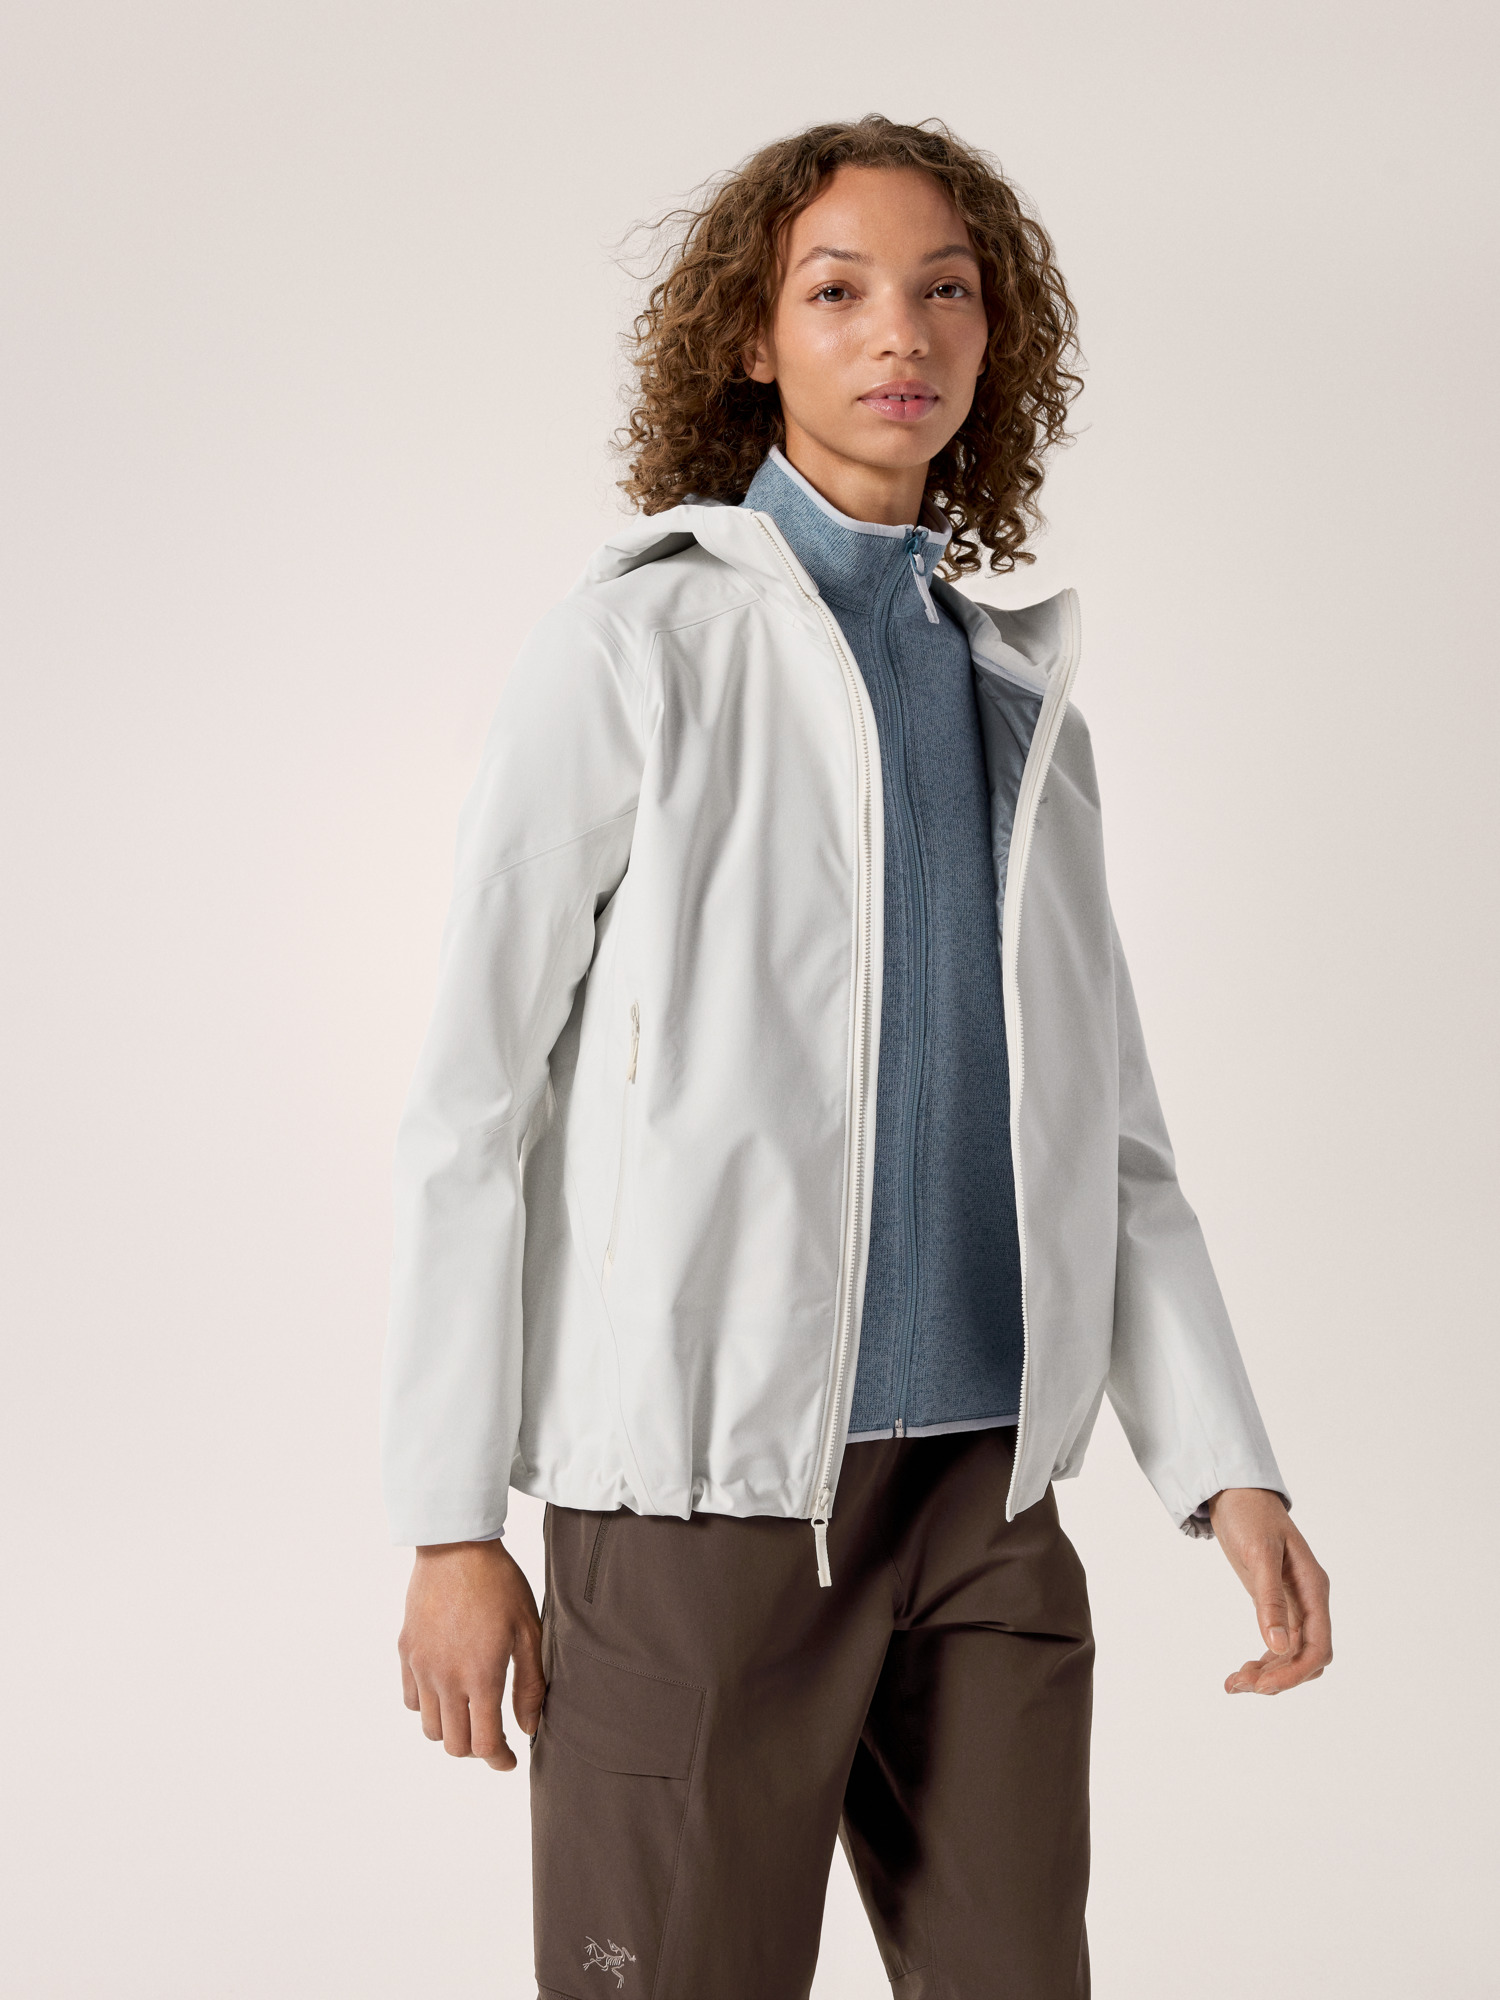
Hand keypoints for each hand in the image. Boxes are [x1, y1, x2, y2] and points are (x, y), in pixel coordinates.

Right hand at [398, 1539, 545, 1769]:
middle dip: (477, 1748)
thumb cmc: (499, 1584)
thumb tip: (528, 1728)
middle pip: (455, 1745)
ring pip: (430, 1728)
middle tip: (493, 1734)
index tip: (510, 1760)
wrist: (455, 1545)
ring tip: (470, 1712)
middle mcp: (445, 1679)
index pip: (484, 1745)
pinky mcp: (406, 1652)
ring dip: (452, 1730)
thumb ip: (530, 1685)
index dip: (499, 1761)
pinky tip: (446, 1689)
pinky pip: (411, 1700)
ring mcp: (420, 1667)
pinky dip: (428, 1706)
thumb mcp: (528, 1631)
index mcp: (480, 1676)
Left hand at [1206, 1488, 1331, 1695]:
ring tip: (1233, 1683)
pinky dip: (1262, 1661)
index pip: (1318, 1645)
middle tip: (1240, 1684)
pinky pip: (1278, 1644)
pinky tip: (1239, 1672)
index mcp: (1313, 1588)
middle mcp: (1309, 1600)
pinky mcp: (1276, 1604)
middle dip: (1279, 1677)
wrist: (1235, 1492)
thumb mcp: (1258, 1554)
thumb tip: (1278, 1644)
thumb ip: (1269, 1599)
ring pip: (1292, 1655)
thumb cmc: (1250, 1515)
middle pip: (1308, 1657)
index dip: (1296, 1671)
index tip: (1264, 1686)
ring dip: (1268, 1674)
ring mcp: (1294, 1604)